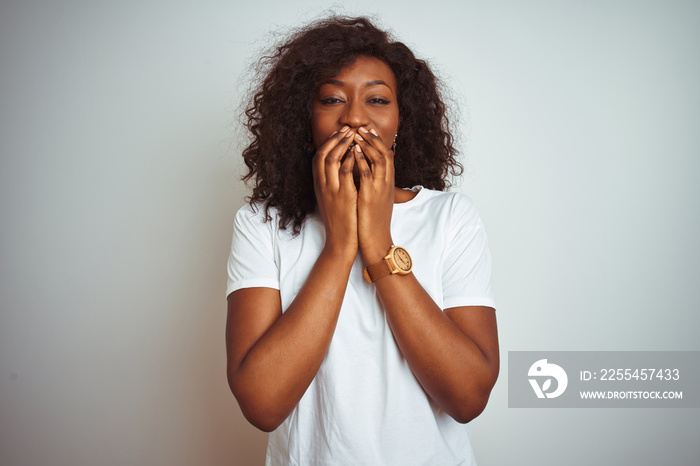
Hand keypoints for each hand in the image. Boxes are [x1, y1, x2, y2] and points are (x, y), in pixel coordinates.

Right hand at [312, 126, 358, 257]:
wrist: (340, 241)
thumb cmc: (340, 221)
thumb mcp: (331, 200)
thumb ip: (333, 185)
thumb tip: (341, 169)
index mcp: (319, 186)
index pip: (318, 157)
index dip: (328, 143)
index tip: (339, 134)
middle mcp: (322, 185)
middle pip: (323, 154)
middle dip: (335, 139)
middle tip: (347, 128)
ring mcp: (331, 190)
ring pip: (332, 159)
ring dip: (343, 144)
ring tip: (354, 134)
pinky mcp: (343, 196)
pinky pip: (345, 172)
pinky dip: (350, 159)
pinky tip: (358, 152)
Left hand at [353, 127, 394, 263]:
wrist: (376, 239)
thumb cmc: (372, 221)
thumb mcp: (375, 199)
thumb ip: (372, 185)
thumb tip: (364, 175)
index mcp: (387, 183)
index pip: (386, 156)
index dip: (377, 143)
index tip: (368, 132)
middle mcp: (387, 183)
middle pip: (384, 153)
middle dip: (373, 139)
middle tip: (362, 128)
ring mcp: (380, 189)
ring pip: (378, 159)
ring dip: (368, 145)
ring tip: (357, 134)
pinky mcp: (371, 195)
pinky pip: (367, 173)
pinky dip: (362, 160)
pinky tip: (354, 152)